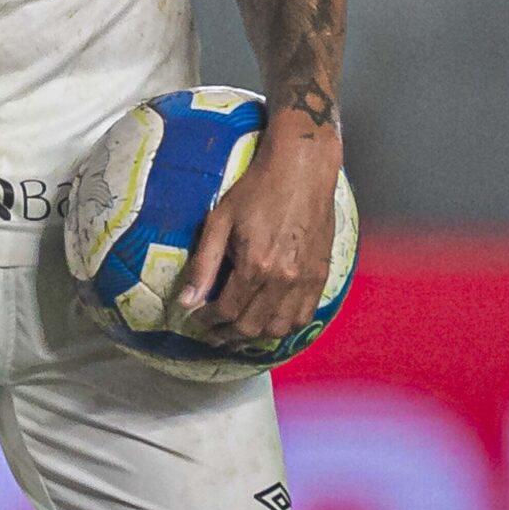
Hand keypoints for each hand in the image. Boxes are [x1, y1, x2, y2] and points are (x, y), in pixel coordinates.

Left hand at [175, 135, 338, 345]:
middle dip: (228, 335)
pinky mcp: (322, 276)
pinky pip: (304, 316)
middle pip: (253, 326)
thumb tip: (186, 300)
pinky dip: (284, 326)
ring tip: (237, 333)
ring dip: (256, 337)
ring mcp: (307, 280)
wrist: (301, 172)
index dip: (207, 320)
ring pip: (280, 328)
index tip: (195, 319)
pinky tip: (269, 323)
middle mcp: (284, 279)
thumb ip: (203, 265)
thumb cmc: (256, 191)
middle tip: (212, 334)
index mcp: (256, 265)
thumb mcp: (219, 221)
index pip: (227, 310)